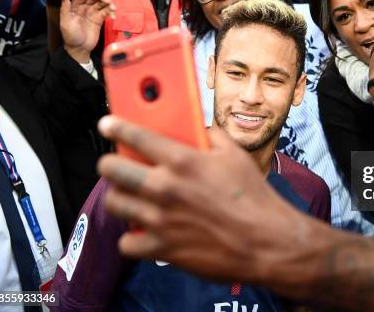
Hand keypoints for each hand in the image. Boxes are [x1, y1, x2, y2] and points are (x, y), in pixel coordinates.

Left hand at [60, 0, 114, 61]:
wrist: (80, 49)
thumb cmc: (71, 37)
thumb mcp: (65, 24)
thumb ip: (65, 10)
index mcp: (75, 7)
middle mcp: (84, 8)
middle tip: (108, 2)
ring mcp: (92, 13)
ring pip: (101, 3)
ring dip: (108, 3)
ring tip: (113, 8)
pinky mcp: (99, 20)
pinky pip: (106, 12)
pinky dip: (111, 12)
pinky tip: (113, 16)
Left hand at [98, 116, 305, 282]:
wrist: (266, 242)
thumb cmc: (254, 198)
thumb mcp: (236, 155)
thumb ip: (212, 136)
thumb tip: (198, 128)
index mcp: (183, 160)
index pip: (135, 136)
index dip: (116, 127)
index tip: (107, 125)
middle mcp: (165, 187)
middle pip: (111, 169)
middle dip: (110, 164)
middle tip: (116, 166)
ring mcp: (159, 219)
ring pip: (114, 203)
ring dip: (120, 198)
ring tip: (129, 197)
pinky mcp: (161, 248)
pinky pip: (126, 242)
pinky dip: (132, 238)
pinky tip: (143, 232)